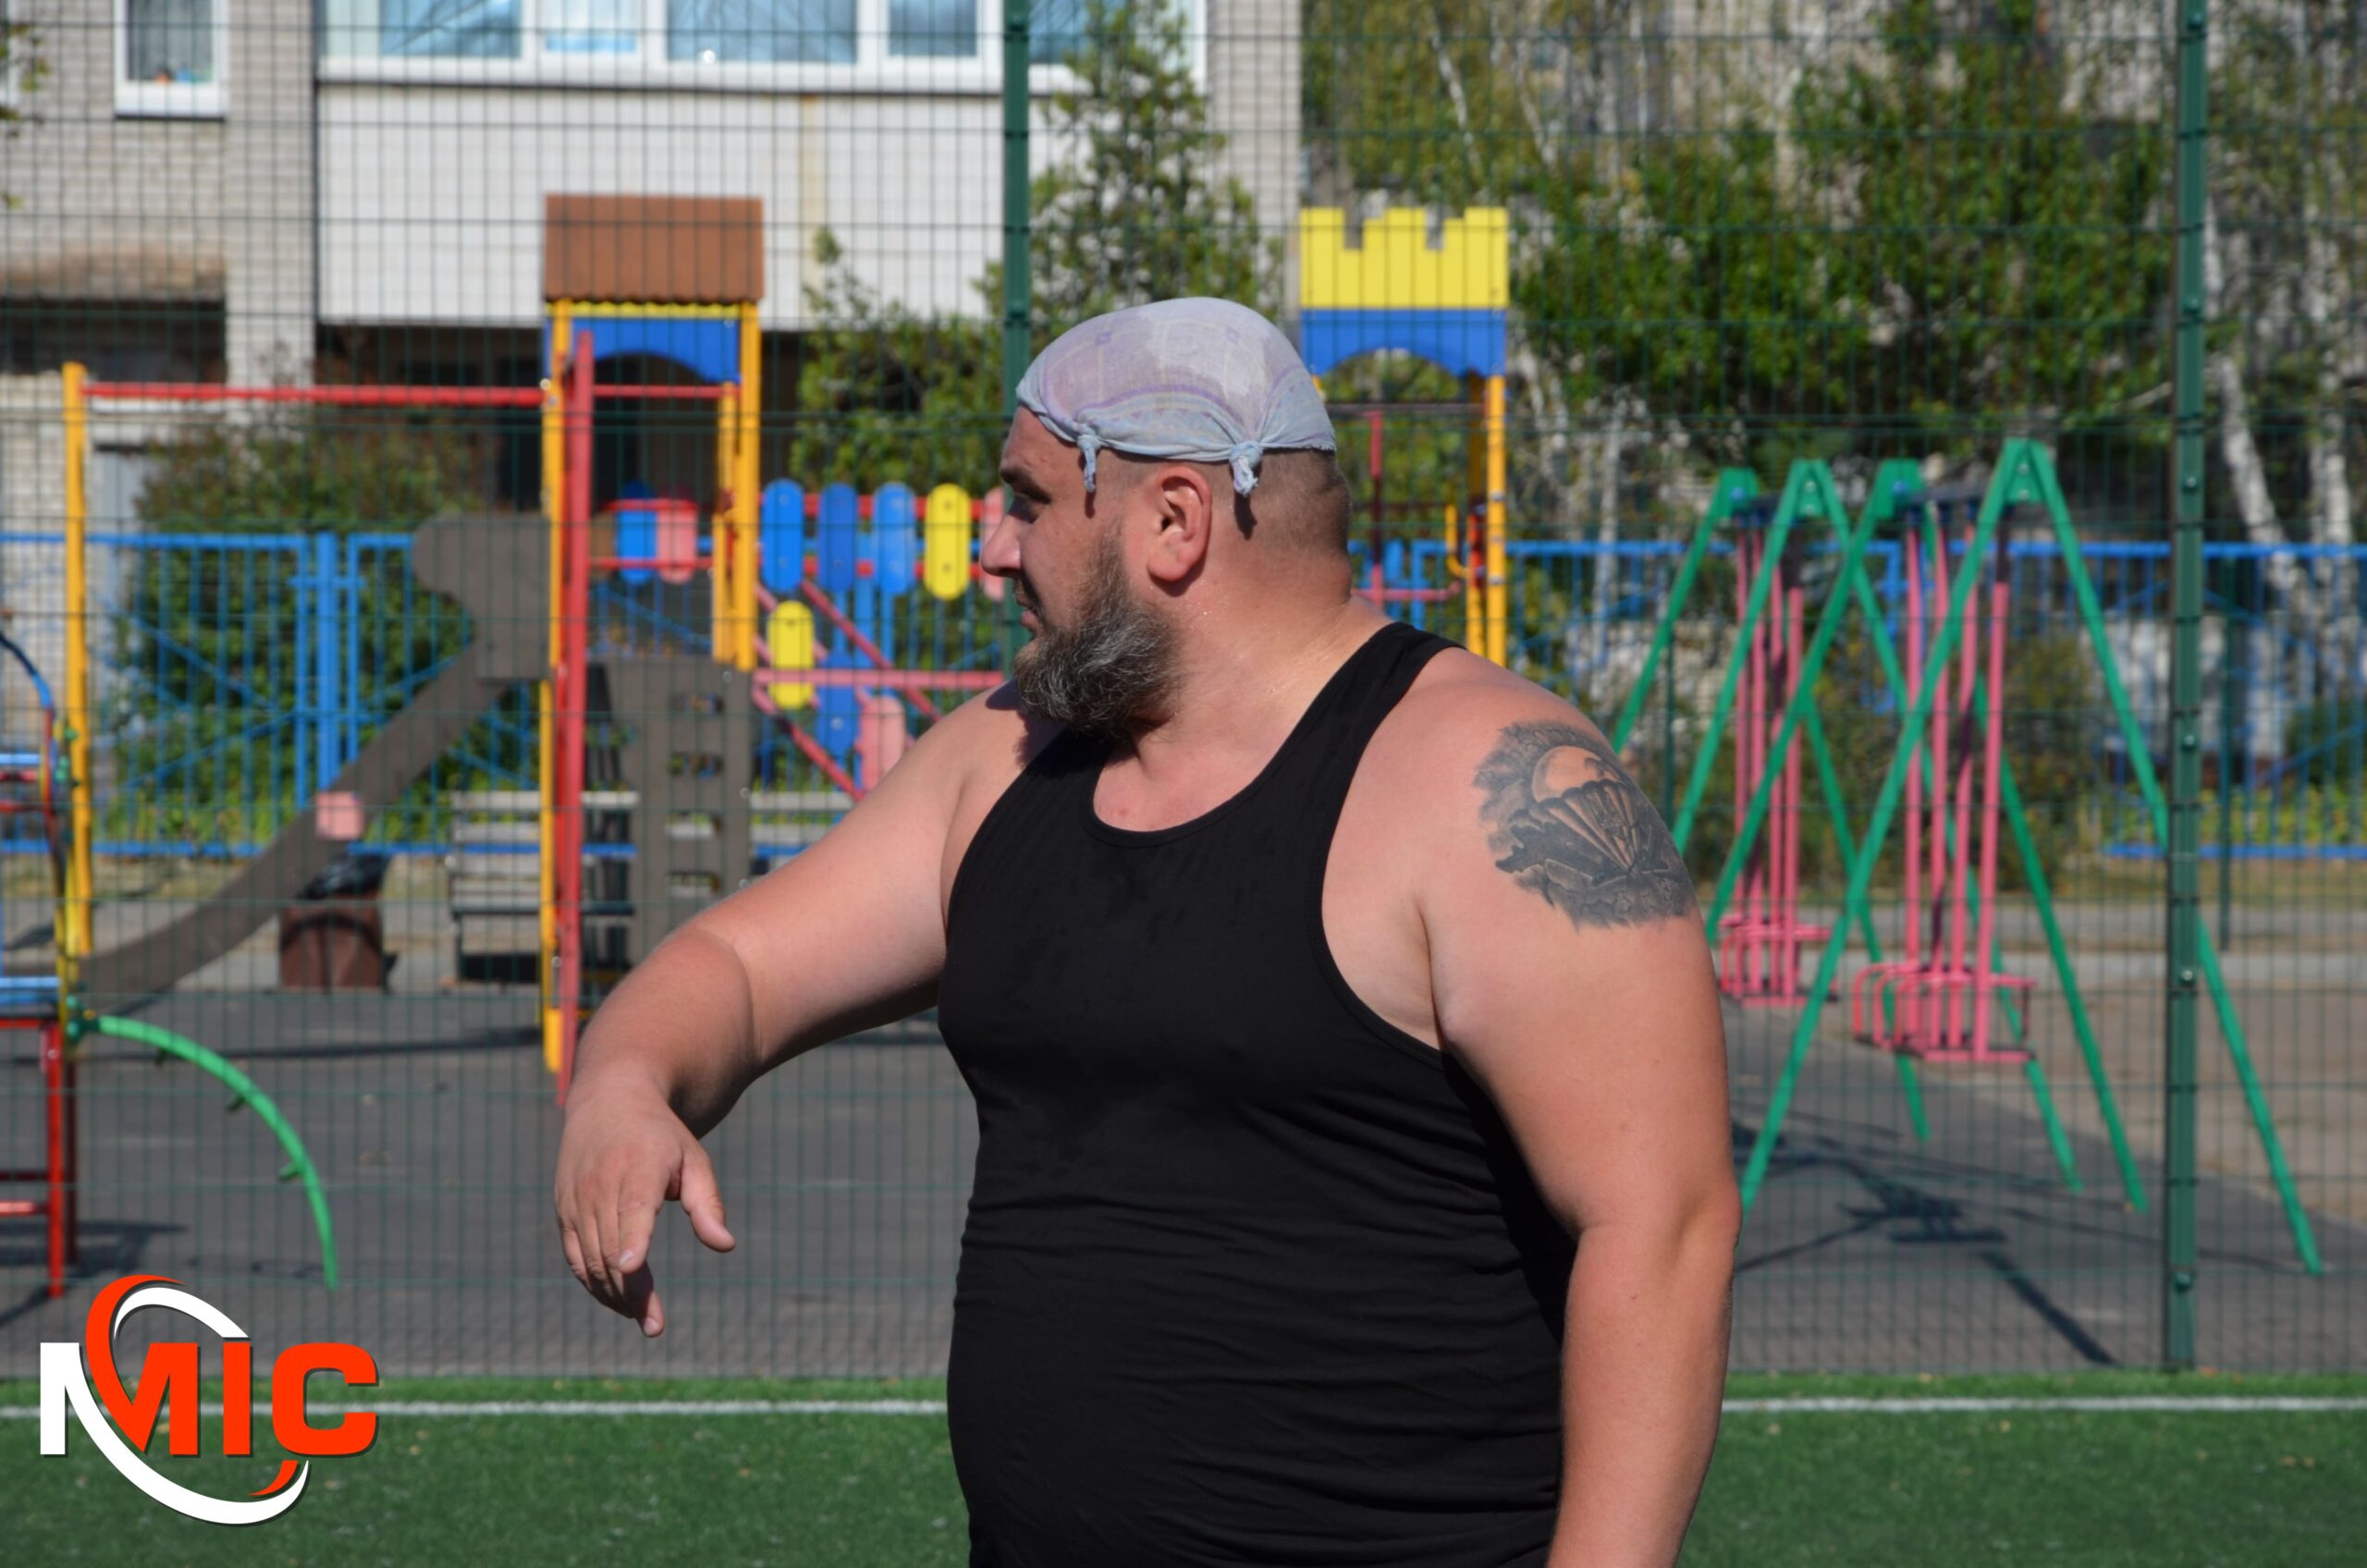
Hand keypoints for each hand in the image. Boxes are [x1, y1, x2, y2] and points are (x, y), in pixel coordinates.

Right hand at [553, 1084, 736, 1336]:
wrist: (609, 1103)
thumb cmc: (662, 1139)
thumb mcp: (694, 1160)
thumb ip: (708, 1204)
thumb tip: (725, 1245)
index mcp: (637, 1166)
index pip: (633, 1208)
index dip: (632, 1239)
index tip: (634, 1268)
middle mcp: (600, 1184)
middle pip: (611, 1247)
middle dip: (631, 1291)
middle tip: (654, 1325)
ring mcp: (576, 1200)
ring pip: (590, 1260)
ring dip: (614, 1295)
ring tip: (644, 1319)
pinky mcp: (564, 1213)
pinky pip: (576, 1258)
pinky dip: (594, 1284)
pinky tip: (619, 1301)